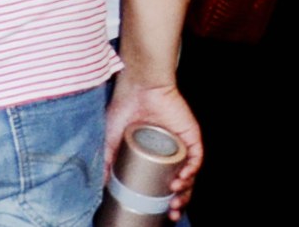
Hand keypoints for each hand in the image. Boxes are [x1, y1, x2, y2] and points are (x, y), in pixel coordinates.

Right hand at [103, 78, 201, 207]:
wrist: (139, 86)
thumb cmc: (124, 107)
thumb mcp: (110, 139)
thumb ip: (106, 160)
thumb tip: (102, 183)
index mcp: (155, 155)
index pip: (165, 181)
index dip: (165, 199)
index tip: (161, 212)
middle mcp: (171, 152)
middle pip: (181, 182)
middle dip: (178, 201)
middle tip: (171, 212)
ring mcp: (182, 146)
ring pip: (191, 175)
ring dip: (186, 191)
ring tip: (174, 200)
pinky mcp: (191, 138)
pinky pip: (196, 160)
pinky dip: (191, 173)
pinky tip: (181, 181)